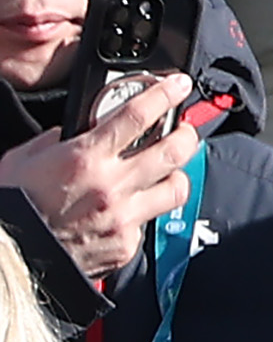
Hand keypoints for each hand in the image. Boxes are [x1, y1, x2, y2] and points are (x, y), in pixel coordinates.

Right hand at [0, 72, 200, 278]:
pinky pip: (148, 222)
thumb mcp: (25, 159)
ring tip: (168, 171)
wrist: (9, 256)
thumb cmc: (14, 205)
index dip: (165, 95)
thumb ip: (59, 139)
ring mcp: (123, 217)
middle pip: (173, 152)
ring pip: (175, 189)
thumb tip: (81, 131)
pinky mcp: (126, 245)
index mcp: (85, 158)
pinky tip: (128, 209)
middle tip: (184, 130)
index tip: (179, 85)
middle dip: (186, 135)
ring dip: (176, 176)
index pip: (137, 116)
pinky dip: (142, 212)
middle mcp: (111, 186)